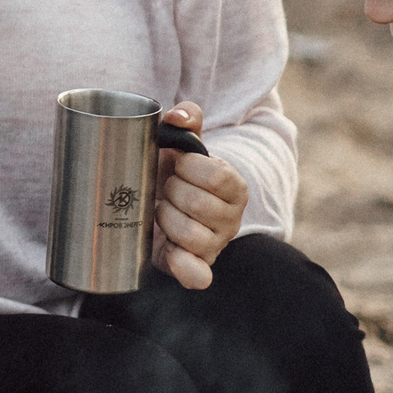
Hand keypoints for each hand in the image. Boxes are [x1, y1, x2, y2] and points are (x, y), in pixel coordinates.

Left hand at [152, 102, 246, 289]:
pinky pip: (199, 275)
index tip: (176, 165)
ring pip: (191, 235)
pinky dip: (184, 266)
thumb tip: (177, 116)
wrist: (164, 200)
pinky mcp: (197, 265)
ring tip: (159, 210)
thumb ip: (185, 120)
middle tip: (164, 189)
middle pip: (200, 205)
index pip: (218, 176)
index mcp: (233, 186)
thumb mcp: (182, 143)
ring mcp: (215, 244)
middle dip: (171, 192)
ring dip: (165, 219)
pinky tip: (169, 252)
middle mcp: (230, 218)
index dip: (189, 168)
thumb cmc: (174, 170)